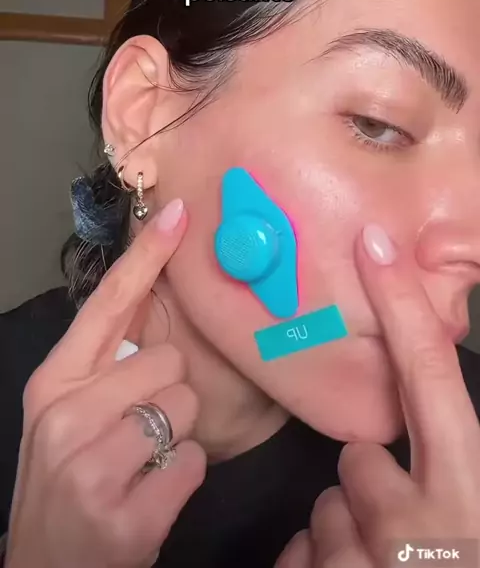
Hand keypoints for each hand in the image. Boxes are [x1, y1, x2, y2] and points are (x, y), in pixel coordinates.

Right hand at [5, 199, 205, 567]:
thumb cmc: (63, 483)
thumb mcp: (65, 417)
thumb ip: (103, 368)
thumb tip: (153, 314)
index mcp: (53, 382)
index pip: (106, 304)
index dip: (146, 256)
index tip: (179, 215)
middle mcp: (67, 416)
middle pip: (167, 360)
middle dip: (168, 392)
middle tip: (138, 431)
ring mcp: (93, 468)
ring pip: (185, 406)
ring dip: (177, 436)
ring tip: (141, 464)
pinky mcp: (127, 516)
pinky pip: (195, 461)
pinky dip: (183, 477)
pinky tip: (150, 496)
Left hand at [277, 224, 479, 567]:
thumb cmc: (453, 561)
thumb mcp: (462, 517)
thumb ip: (435, 474)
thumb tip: (377, 453)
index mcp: (469, 494)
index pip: (434, 382)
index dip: (405, 309)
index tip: (374, 241)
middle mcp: (425, 525)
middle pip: (359, 463)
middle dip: (366, 489)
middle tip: (390, 531)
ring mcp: (368, 560)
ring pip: (324, 516)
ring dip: (341, 542)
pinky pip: (297, 558)